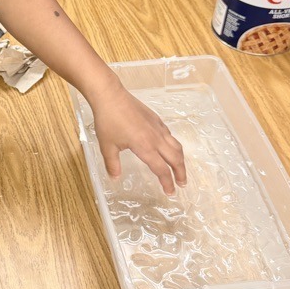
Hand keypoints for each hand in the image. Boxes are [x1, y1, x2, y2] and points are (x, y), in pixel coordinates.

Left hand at [90, 81, 186, 195]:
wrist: (110, 96)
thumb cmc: (108, 120)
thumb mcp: (107, 146)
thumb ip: (112, 164)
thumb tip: (115, 178)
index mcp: (145, 147)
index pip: (161, 169)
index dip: (167, 183)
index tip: (170, 192)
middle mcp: (155, 138)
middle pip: (175, 158)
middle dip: (180, 173)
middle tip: (182, 183)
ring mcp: (157, 127)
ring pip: (176, 145)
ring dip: (180, 159)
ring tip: (180, 168)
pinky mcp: (156, 119)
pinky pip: (170, 134)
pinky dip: (174, 145)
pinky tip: (169, 147)